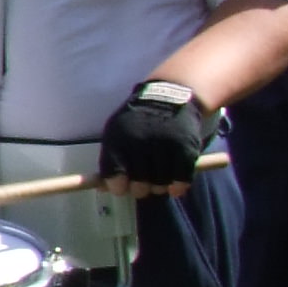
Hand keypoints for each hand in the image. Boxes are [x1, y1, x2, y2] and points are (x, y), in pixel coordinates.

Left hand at [97, 82, 213, 195]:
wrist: (169, 97)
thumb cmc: (138, 120)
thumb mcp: (116, 131)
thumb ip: (110, 159)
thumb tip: (102, 188)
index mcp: (118, 138)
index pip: (114, 174)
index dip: (118, 186)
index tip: (122, 188)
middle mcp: (140, 142)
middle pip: (138, 184)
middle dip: (140, 189)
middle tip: (143, 186)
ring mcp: (164, 145)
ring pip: (160, 183)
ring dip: (159, 188)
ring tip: (158, 182)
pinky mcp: (185, 148)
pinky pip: (181, 178)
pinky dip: (178, 187)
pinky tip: (175, 187)